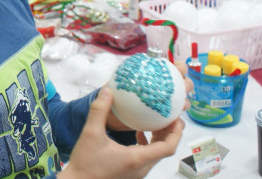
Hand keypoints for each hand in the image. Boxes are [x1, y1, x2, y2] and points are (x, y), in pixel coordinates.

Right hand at [59, 88, 184, 178]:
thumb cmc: (85, 163)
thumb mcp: (90, 134)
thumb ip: (99, 111)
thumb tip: (107, 91)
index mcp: (137, 159)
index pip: (168, 147)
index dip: (176, 132)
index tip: (176, 117)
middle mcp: (141, 167)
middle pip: (165, 150)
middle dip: (170, 131)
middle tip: (169, 114)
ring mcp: (137, 172)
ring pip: (157, 154)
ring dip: (160, 138)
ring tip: (157, 120)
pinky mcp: (132, 172)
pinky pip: (148, 157)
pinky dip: (149, 144)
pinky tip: (139, 133)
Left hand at [105, 59, 192, 130]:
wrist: (114, 117)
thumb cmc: (115, 98)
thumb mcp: (111, 91)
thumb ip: (110, 90)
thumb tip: (107, 90)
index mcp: (155, 76)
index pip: (173, 67)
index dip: (179, 66)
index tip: (177, 68)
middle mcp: (164, 89)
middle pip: (183, 84)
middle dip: (187, 83)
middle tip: (182, 87)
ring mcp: (166, 105)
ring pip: (183, 102)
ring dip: (186, 102)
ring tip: (182, 106)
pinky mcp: (165, 120)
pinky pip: (176, 120)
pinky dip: (178, 121)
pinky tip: (176, 122)